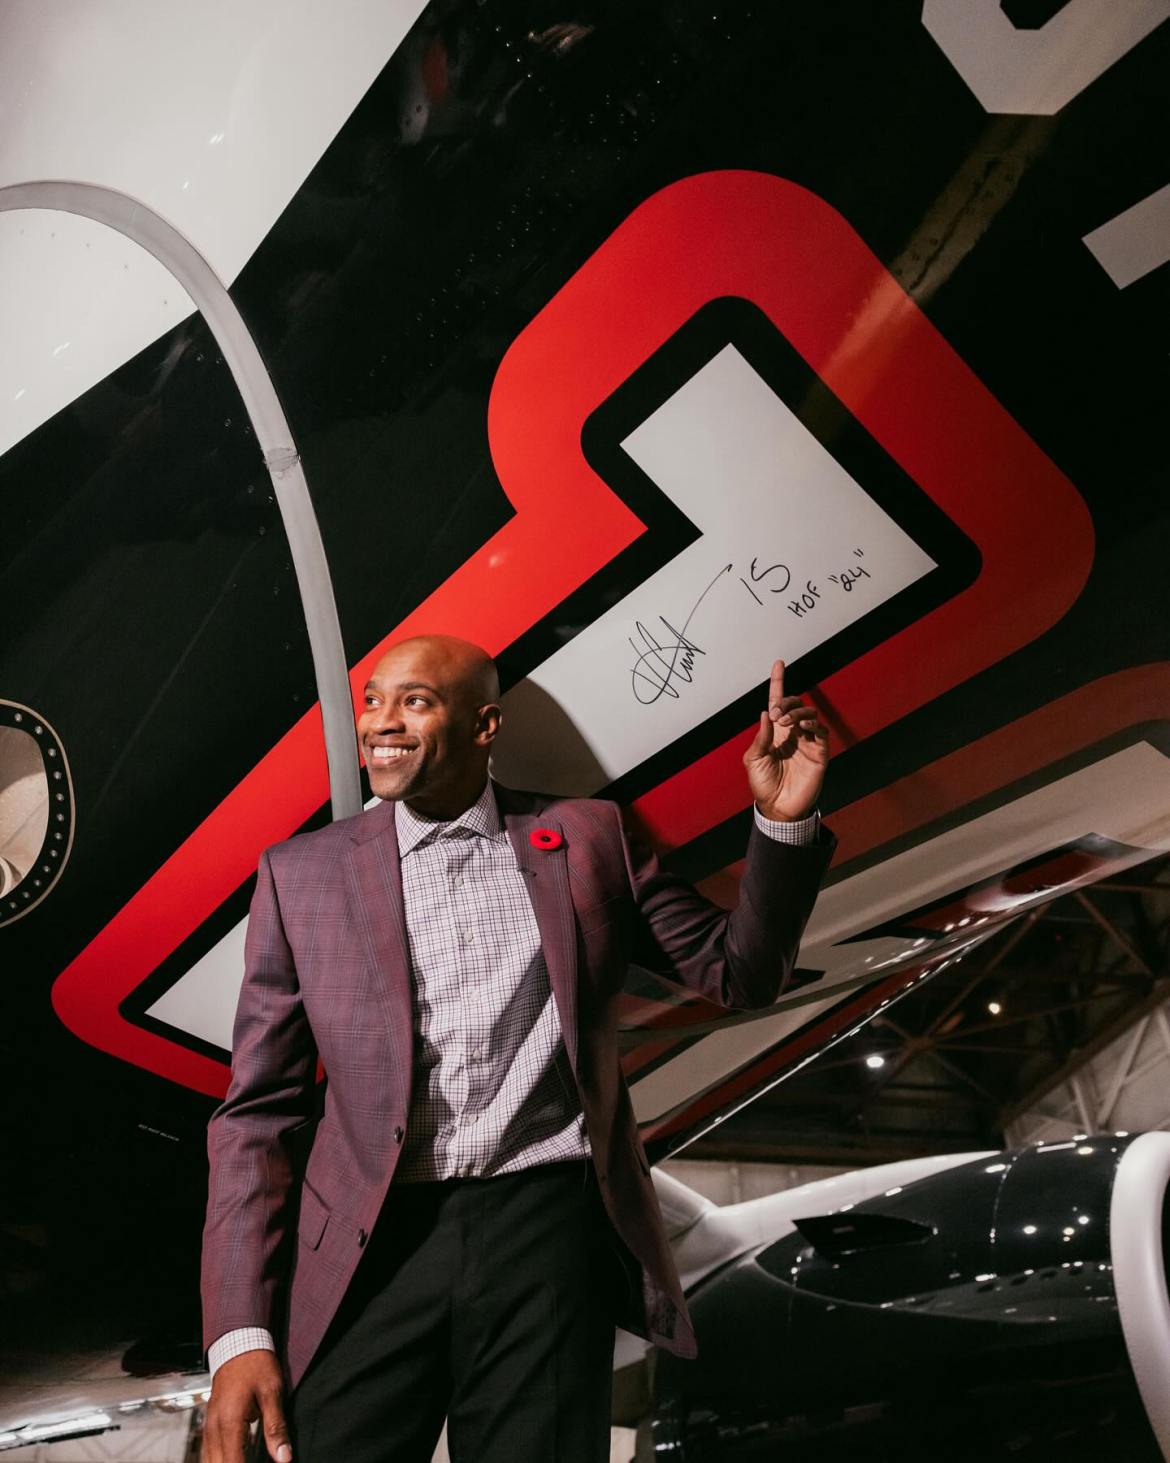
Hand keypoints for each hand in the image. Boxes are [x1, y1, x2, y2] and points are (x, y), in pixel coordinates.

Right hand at [203, 1350, 291, 1462]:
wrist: (238, 1343)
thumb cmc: (256, 1364)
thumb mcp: (272, 1392)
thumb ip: (276, 1427)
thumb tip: (284, 1458)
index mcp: (229, 1421)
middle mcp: (214, 1427)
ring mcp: (209, 1426)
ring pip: (210, 1462)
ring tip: (245, 1461)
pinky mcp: (210, 1424)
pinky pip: (209, 1453)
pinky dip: (220, 1461)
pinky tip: (234, 1460)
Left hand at [743, 660, 828, 820]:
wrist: (778, 808)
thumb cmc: (763, 785)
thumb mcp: (753, 760)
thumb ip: (760, 737)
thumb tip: (766, 713)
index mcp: (774, 732)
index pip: (777, 702)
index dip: (778, 682)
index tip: (778, 663)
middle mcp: (792, 733)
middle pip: (794, 704)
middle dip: (786, 702)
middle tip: (777, 714)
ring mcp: (806, 742)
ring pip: (809, 713)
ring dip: (797, 712)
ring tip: (787, 723)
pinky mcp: (819, 753)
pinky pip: (820, 731)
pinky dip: (812, 724)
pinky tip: (802, 727)